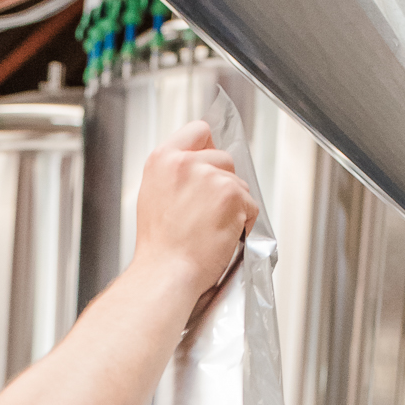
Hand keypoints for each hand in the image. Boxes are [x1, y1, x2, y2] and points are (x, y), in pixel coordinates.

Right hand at [131, 121, 258, 300]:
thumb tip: (199, 166)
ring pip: (239, 182)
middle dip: (223, 182)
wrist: (166, 274)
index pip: (199, 130)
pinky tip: (223, 236)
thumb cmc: (160, 247)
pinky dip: (244, 222)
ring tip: (210, 229)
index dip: (208, 149)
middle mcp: (185, 162)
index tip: (209, 168)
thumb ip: (175, 174)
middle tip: (207, 212)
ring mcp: (210, 176)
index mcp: (162, 159)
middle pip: (223, 157)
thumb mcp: (154, 196)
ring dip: (233, 204)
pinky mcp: (231, 194)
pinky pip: (250, 204)